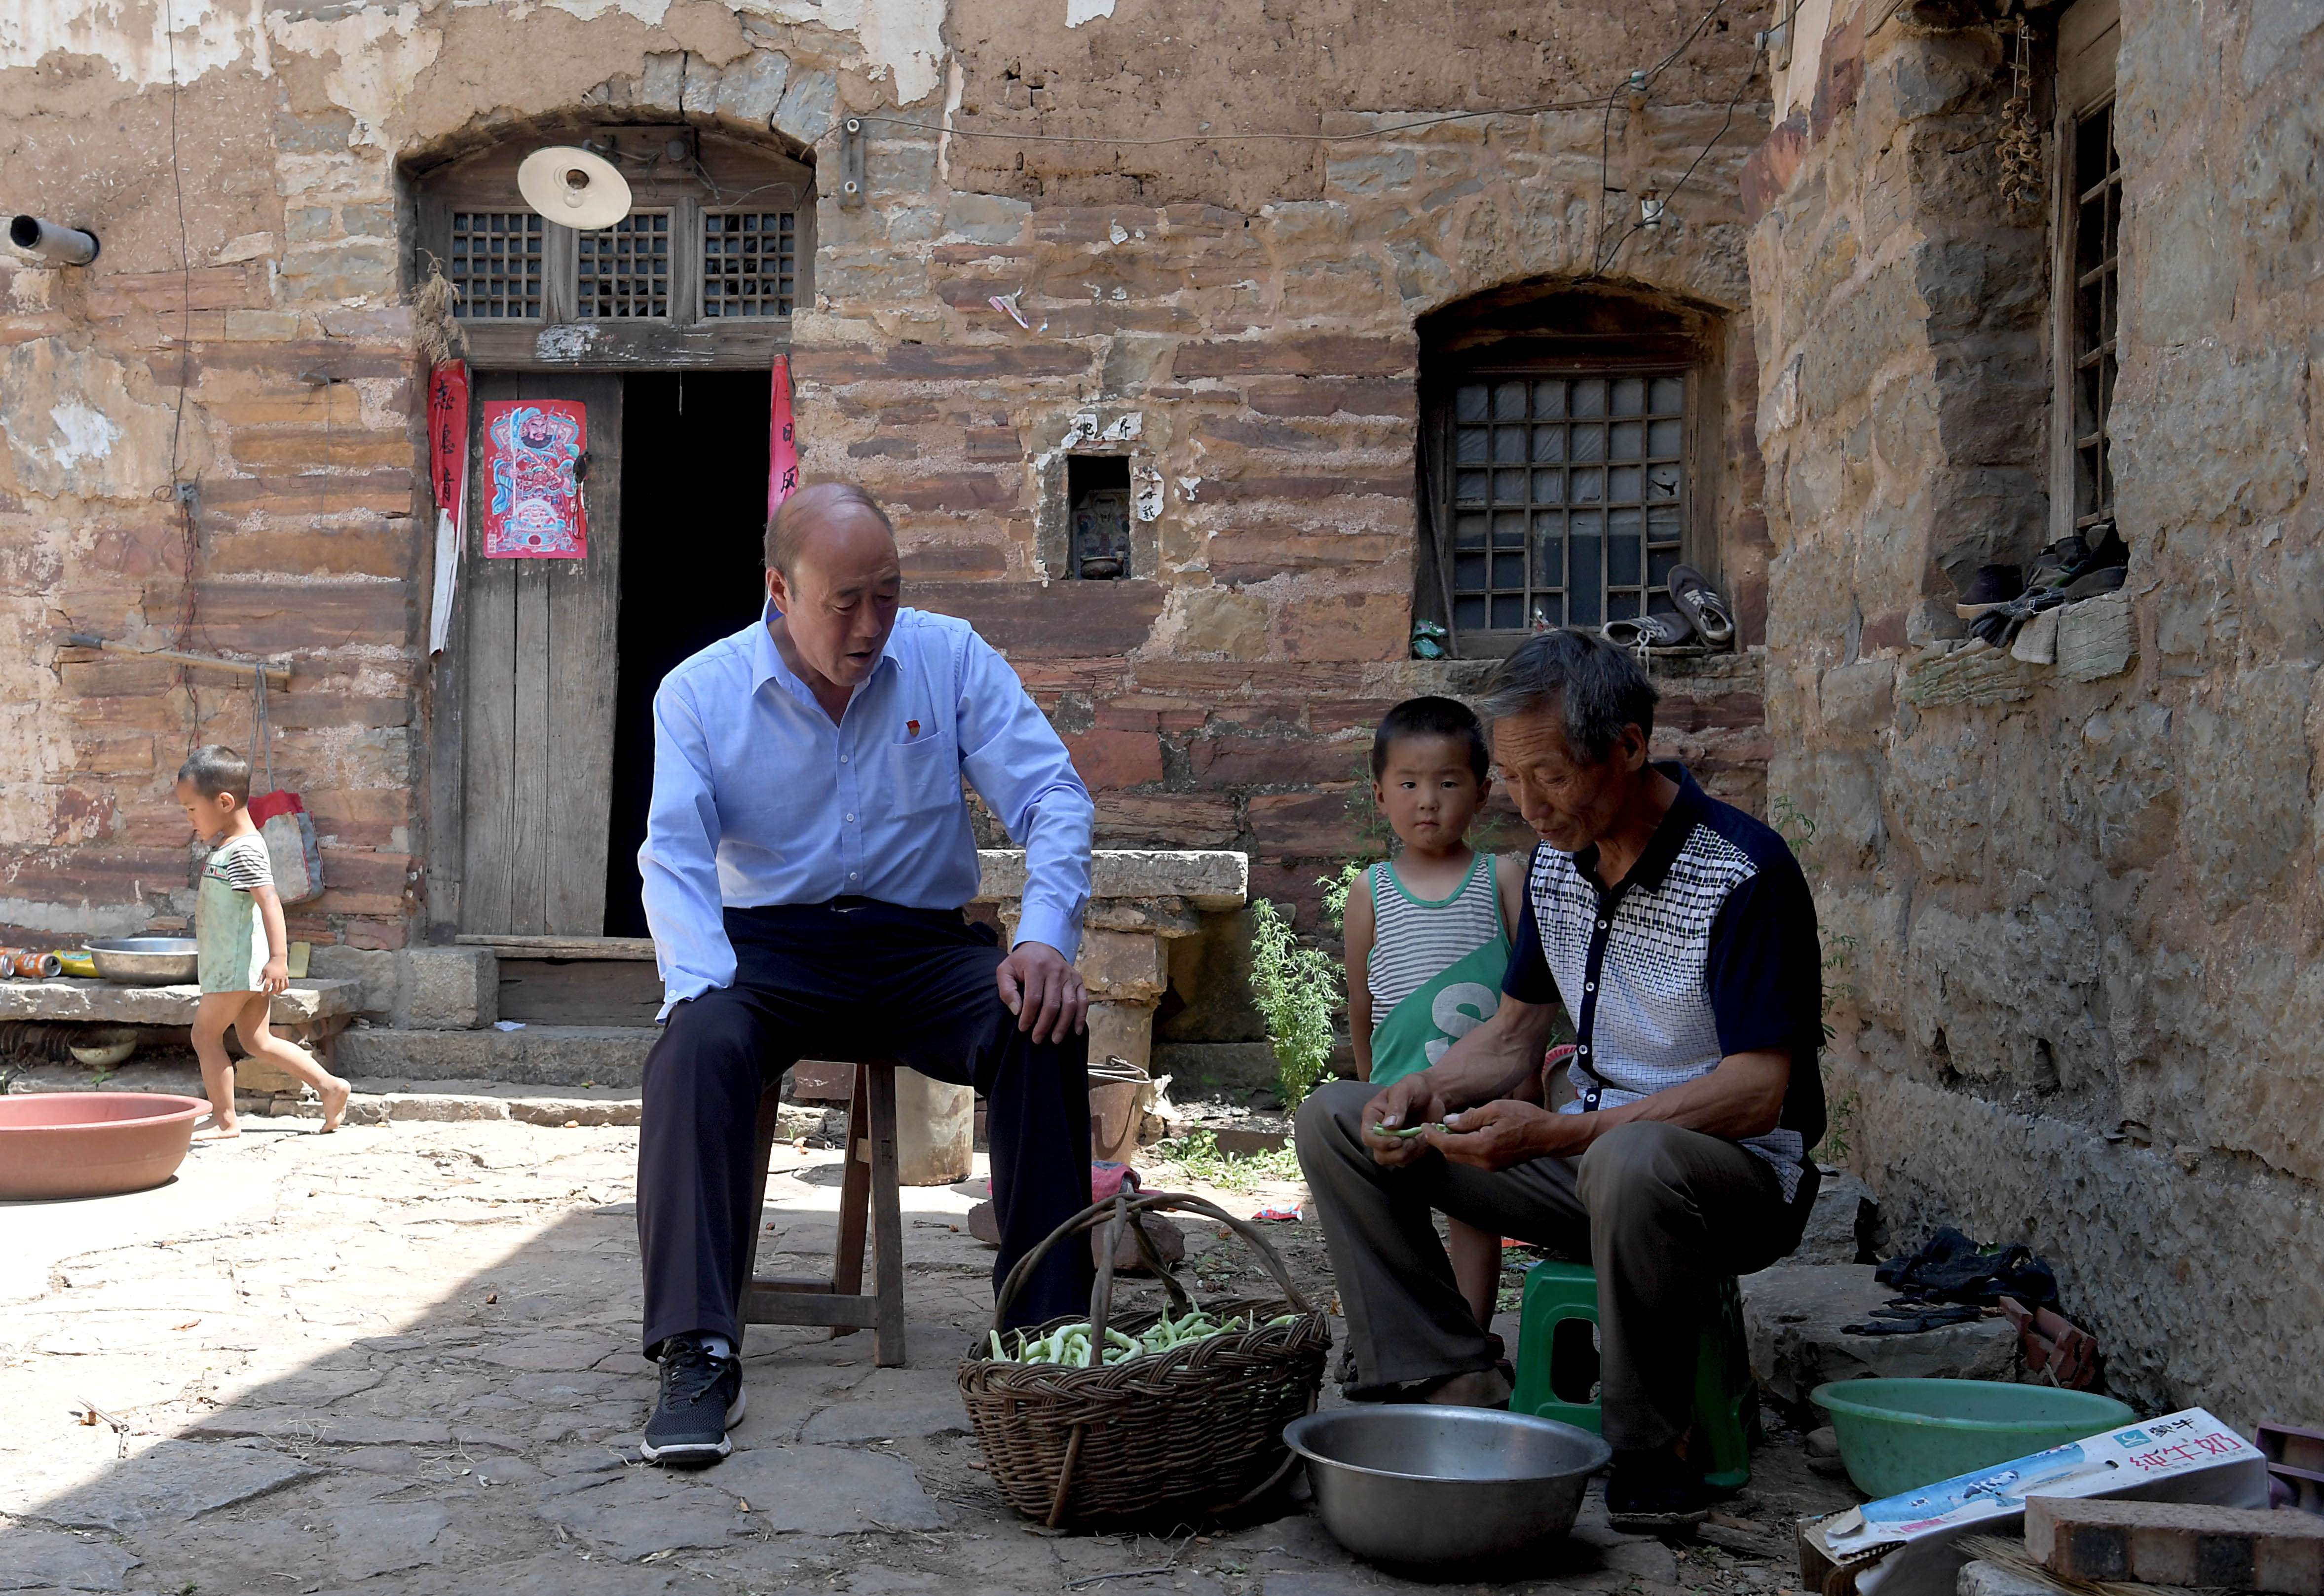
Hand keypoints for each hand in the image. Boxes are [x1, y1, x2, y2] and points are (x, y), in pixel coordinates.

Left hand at [259, 956, 289, 995]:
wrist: (278, 959)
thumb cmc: (270, 965)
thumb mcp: (264, 971)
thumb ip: (261, 978)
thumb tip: (257, 985)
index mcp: (270, 976)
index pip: (267, 986)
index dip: (264, 991)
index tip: (263, 994)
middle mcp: (276, 978)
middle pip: (275, 989)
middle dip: (271, 992)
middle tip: (269, 993)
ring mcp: (282, 978)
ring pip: (281, 988)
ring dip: (278, 992)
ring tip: (275, 992)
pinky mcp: (286, 977)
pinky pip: (286, 984)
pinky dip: (284, 988)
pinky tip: (281, 989)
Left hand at [996, 940, 1087, 1045]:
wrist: (1041, 945)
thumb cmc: (1021, 962)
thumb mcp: (1005, 970)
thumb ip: (1007, 990)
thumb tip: (1017, 1011)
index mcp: (1036, 967)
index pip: (1034, 998)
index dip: (1029, 1016)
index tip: (1023, 1028)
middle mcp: (1056, 970)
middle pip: (1053, 1004)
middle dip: (1045, 1025)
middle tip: (1037, 1039)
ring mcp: (1070, 975)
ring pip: (1070, 1004)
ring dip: (1063, 1025)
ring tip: (1055, 1039)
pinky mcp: (1078, 980)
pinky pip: (1083, 1001)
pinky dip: (1081, 1017)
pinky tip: (1075, 1031)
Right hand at [1362, 1073, 1446, 1167]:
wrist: (1434, 1093)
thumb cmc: (1415, 1087)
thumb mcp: (1404, 1090)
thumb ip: (1396, 1107)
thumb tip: (1388, 1126)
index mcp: (1373, 1116)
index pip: (1368, 1137)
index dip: (1381, 1143)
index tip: (1398, 1140)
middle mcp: (1380, 1132)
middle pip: (1380, 1155)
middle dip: (1397, 1152)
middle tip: (1413, 1141)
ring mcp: (1393, 1141)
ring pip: (1395, 1160)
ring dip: (1410, 1153)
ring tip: (1422, 1136)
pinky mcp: (1407, 1148)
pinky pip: (1409, 1159)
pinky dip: (1418, 1153)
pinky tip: (1426, 1138)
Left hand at [1427, 1098, 1558, 1170]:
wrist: (1549, 1136)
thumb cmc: (1526, 1118)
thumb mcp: (1496, 1109)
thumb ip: (1470, 1117)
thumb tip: (1448, 1122)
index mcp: (1482, 1146)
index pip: (1447, 1145)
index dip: (1432, 1135)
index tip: (1424, 1125)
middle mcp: (1483, 1161)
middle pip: (1451, 1154)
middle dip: (1440, 1140)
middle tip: (1435, 1124)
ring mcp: (1490, 1166)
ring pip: (1461, 1157)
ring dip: (1452, 1144)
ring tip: (1451, 1127)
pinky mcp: (1495, 1166)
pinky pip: (1472, 1159)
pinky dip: (1464, 1147)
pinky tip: (1467, 1133)